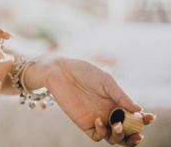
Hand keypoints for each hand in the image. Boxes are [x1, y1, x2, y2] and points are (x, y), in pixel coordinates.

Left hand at [26, 56, 155, 145]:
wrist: (60, 72)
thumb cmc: (84, 72)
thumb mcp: (106, 81)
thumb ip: (120, 95)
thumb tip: (139, 109)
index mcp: (116, 102)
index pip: (133, 116)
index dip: (143, 119)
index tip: (150, 117)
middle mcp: (108, 112)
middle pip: (125, 131)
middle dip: (134, 134)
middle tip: (138, 132)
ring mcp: (97, 119)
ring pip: (113, 137)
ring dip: (120, 136)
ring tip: (118, 125)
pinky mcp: (84, 123)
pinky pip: (97, 135)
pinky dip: (102, 132)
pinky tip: (99, 119)